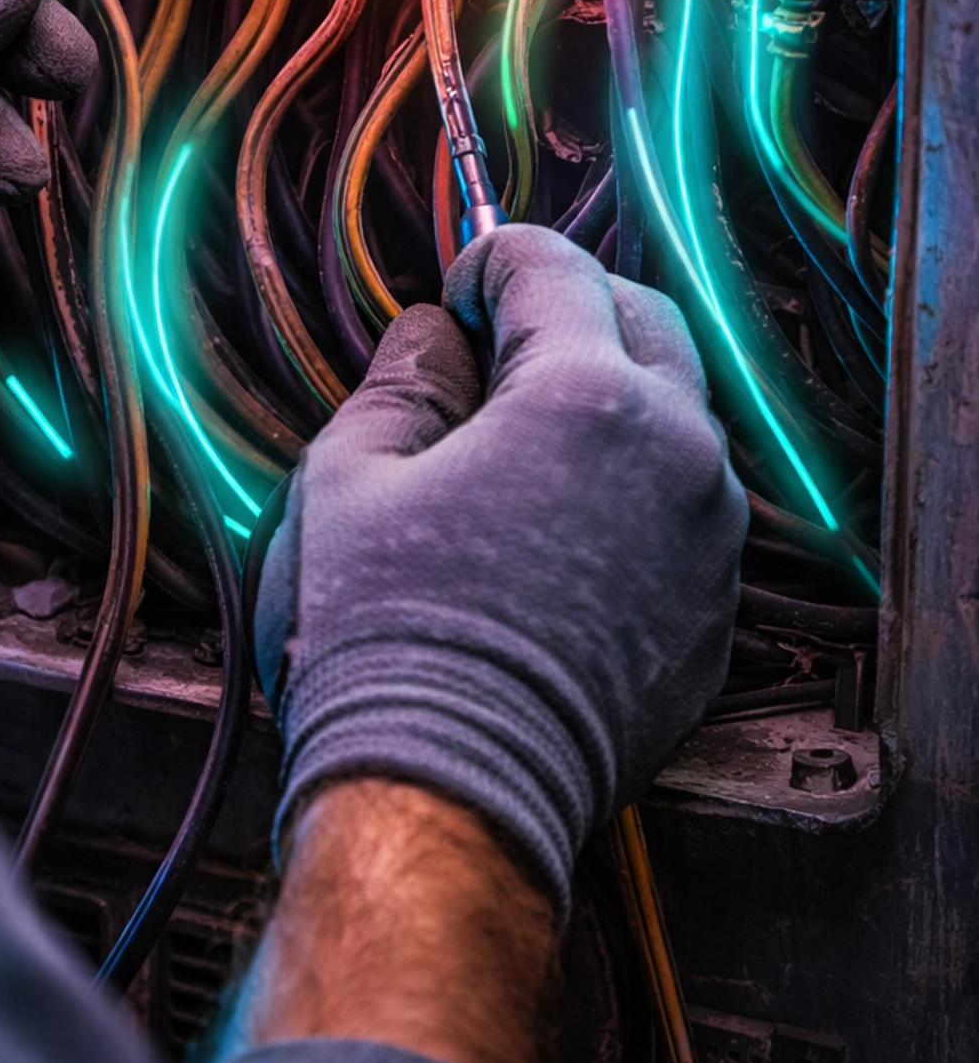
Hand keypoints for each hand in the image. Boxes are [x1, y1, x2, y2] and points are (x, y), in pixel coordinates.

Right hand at [256, 225, 746, 921]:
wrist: (444, 800)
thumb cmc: (381, 639)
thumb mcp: (349, 477)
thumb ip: (406, 377)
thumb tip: (438, 335)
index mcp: (585, 399)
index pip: (552, 267)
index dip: (488, 261)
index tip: (451, 296)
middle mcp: (677, 454)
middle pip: (643, 319)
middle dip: (566, 312)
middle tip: (487, 352)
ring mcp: (709, 541)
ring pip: (674, 414)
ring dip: (605, 399)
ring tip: (513, 448)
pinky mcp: (713, 615)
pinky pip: (682, 509)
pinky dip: (628, 490)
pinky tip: (550, 533)